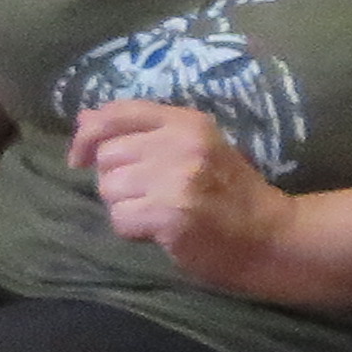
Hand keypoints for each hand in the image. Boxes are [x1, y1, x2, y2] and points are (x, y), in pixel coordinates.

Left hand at [72, 100, 297, 292]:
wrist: (272, 237)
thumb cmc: (227, 193)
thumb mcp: (192, 149)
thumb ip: (140, 131)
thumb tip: (83, 119)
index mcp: (188, 122)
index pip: (118, 113)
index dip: (88, 135)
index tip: (80, 158)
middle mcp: (183, 144)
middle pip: (107, 156)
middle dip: (116, 180)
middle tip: (150, 195)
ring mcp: (179, 179)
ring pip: (109, 189)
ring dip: (125, 207)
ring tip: (158, 212)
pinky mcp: (173, 214)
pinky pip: (120, 219)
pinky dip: (132, 230)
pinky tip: (160, 231)